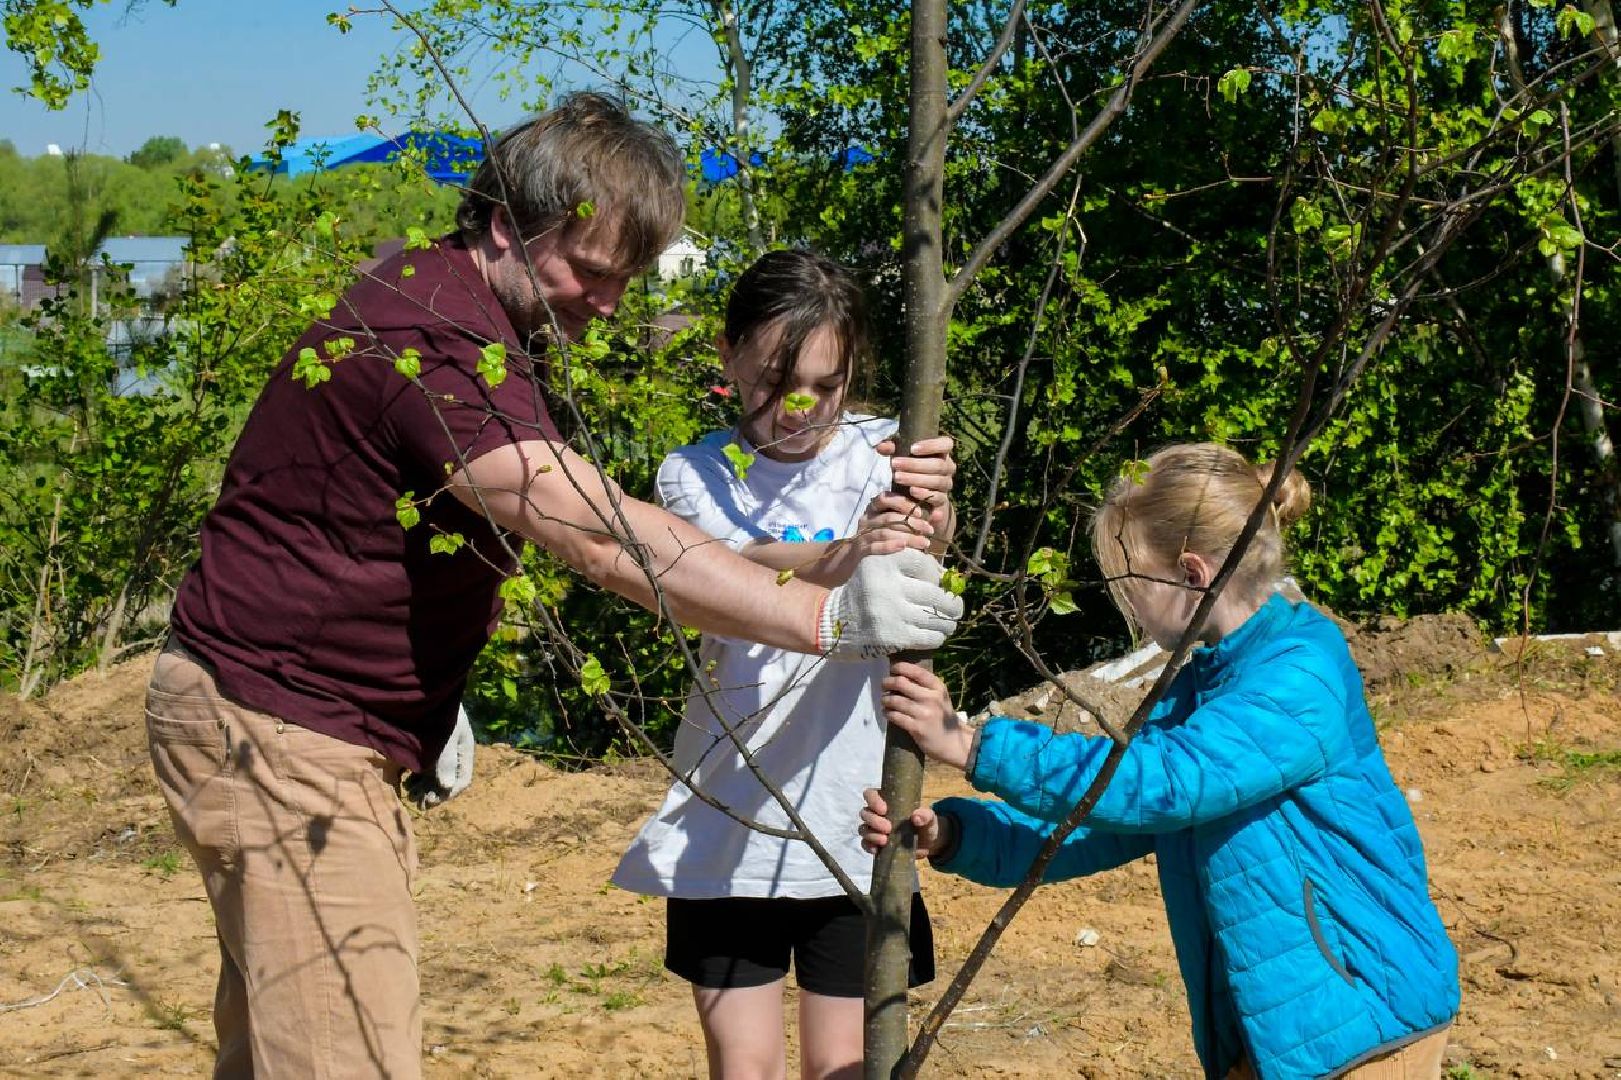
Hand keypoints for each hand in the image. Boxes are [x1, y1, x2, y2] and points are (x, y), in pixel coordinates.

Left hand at [406, 705, 475, 808]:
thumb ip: (446, 759)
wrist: (425, 687)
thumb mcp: (446, 734)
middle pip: (447, 781)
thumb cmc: (440, 710)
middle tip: (419, 803)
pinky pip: (423, 769)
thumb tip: (445, 787)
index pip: (462, 780)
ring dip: (423, 789)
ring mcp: (439, 750)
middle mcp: (453, 753)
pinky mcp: (425, 746)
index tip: (433, 801)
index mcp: (463, 751)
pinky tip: (406, 782)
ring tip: (411, 794)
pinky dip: (415, 778)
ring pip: (434, 777)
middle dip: (434, 794)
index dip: (449, 793)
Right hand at [817, 548, 961, 659]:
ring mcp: (891, 613)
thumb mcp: (876, 567)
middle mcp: (888, 586)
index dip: (938, 575)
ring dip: (948, 622)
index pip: (924, 564)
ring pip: (935, 618)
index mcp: (884, 564)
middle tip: (957, 607)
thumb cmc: (863, 592)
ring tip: (950, 623)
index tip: (942, 584)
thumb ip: (907, 563)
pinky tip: (937, 635)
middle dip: (951, 603)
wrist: (835, 622)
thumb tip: (947, 576)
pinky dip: (937, 637)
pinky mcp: (893, 636)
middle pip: (935, 594)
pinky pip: (927, 637)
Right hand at [850, 492, 937, 557]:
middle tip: (929, 530)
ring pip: (885, 532)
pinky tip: (902, 547)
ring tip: (924, 543)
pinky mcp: (860, 551)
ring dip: (907, 537)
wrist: (853, 562)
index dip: (904, 503)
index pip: (886, 498)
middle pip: (890, 517)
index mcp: (874, 509)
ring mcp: (862, 535)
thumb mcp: (896, 527)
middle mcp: (867, 519)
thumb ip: (916, 520)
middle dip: (912, 523)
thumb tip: (940, 514)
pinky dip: (889, 546)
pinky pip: (874, 546)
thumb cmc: (881, 541)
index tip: (921, 513)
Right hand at [859, 787, 951, 858]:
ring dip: (871, 834)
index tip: (884, 810)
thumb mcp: (930, 818)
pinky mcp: (875, 844)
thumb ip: (925, 815)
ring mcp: (875, 829)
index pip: (870, 794)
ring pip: (863, 828)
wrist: (928, 844)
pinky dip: (868, 846)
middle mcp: (877, 814)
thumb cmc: (926, 824)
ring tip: (884, 840)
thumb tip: (915, 817)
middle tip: (888, 828)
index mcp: (887, 801)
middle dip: (874, 820)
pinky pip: (865, 844)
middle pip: (865, 813)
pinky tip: (876, 850)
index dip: (873, 800)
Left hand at [876, 435, 955, 535]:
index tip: (912, 448)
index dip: (932, 445)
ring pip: (938, 481)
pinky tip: (911, 491)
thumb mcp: (902, 455)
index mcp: (942, 453)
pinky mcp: (943, 500)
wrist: (919, 495)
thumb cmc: (910, 468)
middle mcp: (948, 467)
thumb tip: (880, 447)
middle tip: (894, 464)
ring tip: (897, 477)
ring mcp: (946, 484)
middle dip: (915, 464)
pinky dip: (925, 494)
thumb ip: (892, 448)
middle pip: (938, 464)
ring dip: (916, 479)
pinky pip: (938, 497)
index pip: (946, 444)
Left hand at [882, 661, 974, 770]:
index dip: (900, 667)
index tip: (892, 669)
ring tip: (884, 700)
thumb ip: (925, 685)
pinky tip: (887, 712)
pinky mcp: (917, 728)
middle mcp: (931, 698)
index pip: (916, 671)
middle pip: (901, 683)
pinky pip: (895, 716)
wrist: (952, 742)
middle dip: (888, 683)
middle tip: (884, 685)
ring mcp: (924, 713)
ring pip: (895, 700)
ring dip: (885, 699)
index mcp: (937, 687)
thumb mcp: (940, 696)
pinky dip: (887, 713)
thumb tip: (900, 674)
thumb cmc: (942, 715)